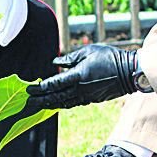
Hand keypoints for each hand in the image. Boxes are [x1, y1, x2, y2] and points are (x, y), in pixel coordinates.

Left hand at [0, 0, 27, 46]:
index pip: (5, 3)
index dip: (2, 17)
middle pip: (16, 12)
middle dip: (9, 28)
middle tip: (2, 42)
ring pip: (21, 16)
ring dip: (13, 30)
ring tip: (3, 42)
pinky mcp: (22, 5)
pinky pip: (21, 18)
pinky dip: (16, 28)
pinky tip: (8, 37)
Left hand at [27, 43, 141, 107]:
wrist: (129, 72)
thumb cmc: (109, 57)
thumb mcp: (88, 52)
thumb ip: (70, 58)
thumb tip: (55, 61)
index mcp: (78, 75)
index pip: (54, 83)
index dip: (40, 87)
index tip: (30, 88)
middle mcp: (80, 89)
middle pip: (55, 97)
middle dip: (40, 100)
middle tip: (27, 102)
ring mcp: (86, 96)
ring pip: (63, 103)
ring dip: (49, 104)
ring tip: (38, 105)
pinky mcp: (92, 100)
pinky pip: (73, 103)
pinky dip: (62, 104)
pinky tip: (55, 104)